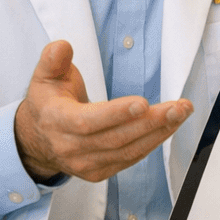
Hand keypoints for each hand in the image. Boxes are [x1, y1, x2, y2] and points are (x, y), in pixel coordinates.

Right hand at [14, 40, 191, 181]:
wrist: (38, 139)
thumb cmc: (48, 103)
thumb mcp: (44, 76)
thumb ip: (52, 60)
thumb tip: (62, 47)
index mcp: (57, 122)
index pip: (87, 122)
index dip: (116, 114)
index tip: (143, 103)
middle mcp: (70, 147)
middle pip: (116, 138)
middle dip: (151, 122)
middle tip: (178, 107)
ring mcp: (86, 163)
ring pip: (128, 150)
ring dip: (160, 132)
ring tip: (181, 112)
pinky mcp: (99, 172)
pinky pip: (131, 158)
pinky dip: (153, 142)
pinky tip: (169, 126)